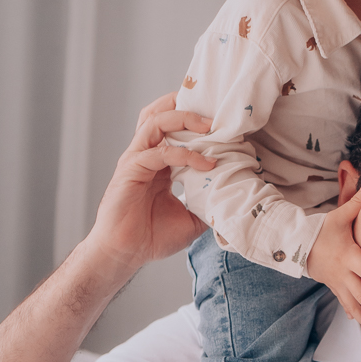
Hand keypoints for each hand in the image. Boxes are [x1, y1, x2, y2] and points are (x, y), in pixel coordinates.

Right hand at [84, 94, 212, 278]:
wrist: (127, 254)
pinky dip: (184, 154)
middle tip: (215, 113)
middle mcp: (145, 155)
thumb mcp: (191, 218)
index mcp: (158, 162)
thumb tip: (234, 199)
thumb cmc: (152, 236)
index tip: (222, 120)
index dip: (194, 119)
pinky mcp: (131, 170)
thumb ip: (208, 203)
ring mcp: (136, 160)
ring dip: (184, 119)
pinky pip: (159, 153)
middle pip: (160, 113)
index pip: (172, 127)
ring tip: (209, 126)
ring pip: (156, 122)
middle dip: (187, 107)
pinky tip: (205, 163)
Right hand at [306, 181, 360, 329]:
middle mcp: (344, 274)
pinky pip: (344, 303)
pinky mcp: (333, 287)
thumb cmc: (322, 229)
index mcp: (349, 256)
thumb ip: (357, 203)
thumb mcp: (339, 216)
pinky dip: (352, 313)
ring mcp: (338, 283)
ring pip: (353, 303)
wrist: (297, 244)